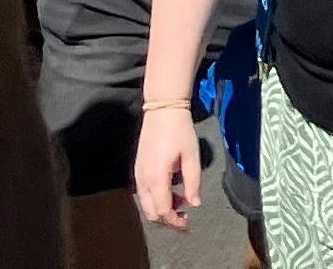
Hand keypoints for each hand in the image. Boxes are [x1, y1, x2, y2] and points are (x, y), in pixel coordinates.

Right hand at [134, 104, 203, 228]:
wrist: (162, 109)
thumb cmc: (179, 131)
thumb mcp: (191, 156)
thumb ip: (193, 183)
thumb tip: (194, 204)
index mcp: (157, 178)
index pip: (162, 211)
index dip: (175, 222)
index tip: (188, 222)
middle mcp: (143, 179)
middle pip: (151, 213)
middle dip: (167, 219)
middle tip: (184, 215)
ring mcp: (138, 174)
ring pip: (146, 204)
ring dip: (162, 208)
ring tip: (180, 199)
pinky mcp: (138, 168)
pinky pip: (144, 193)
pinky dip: (156, 198)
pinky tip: (170, 189)